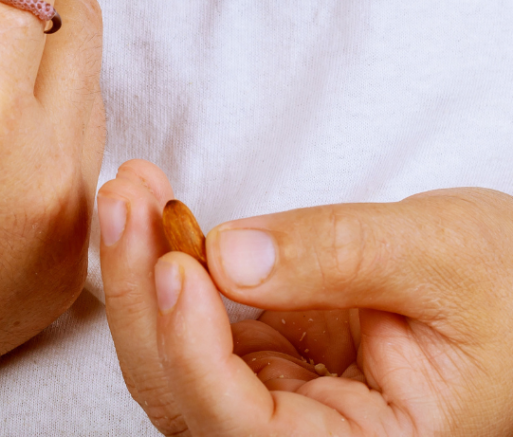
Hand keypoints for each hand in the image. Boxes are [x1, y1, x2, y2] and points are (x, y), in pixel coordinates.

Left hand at [98, 160, 512, 436]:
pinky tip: (154, 202)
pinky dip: (163, 258)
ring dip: (138, 271)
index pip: (252, 431)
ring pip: (174, 358)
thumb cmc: (504, 279)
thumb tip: (226, 255)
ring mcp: (280, 390)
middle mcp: (310, 432)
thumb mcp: (438, 253)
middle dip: (142, 298)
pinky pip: (194, 317)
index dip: (198, 356)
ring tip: (131, 188)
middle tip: (126, 200)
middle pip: (186, 396)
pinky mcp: (265, 348)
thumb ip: (336, 255)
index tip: (175, 267)